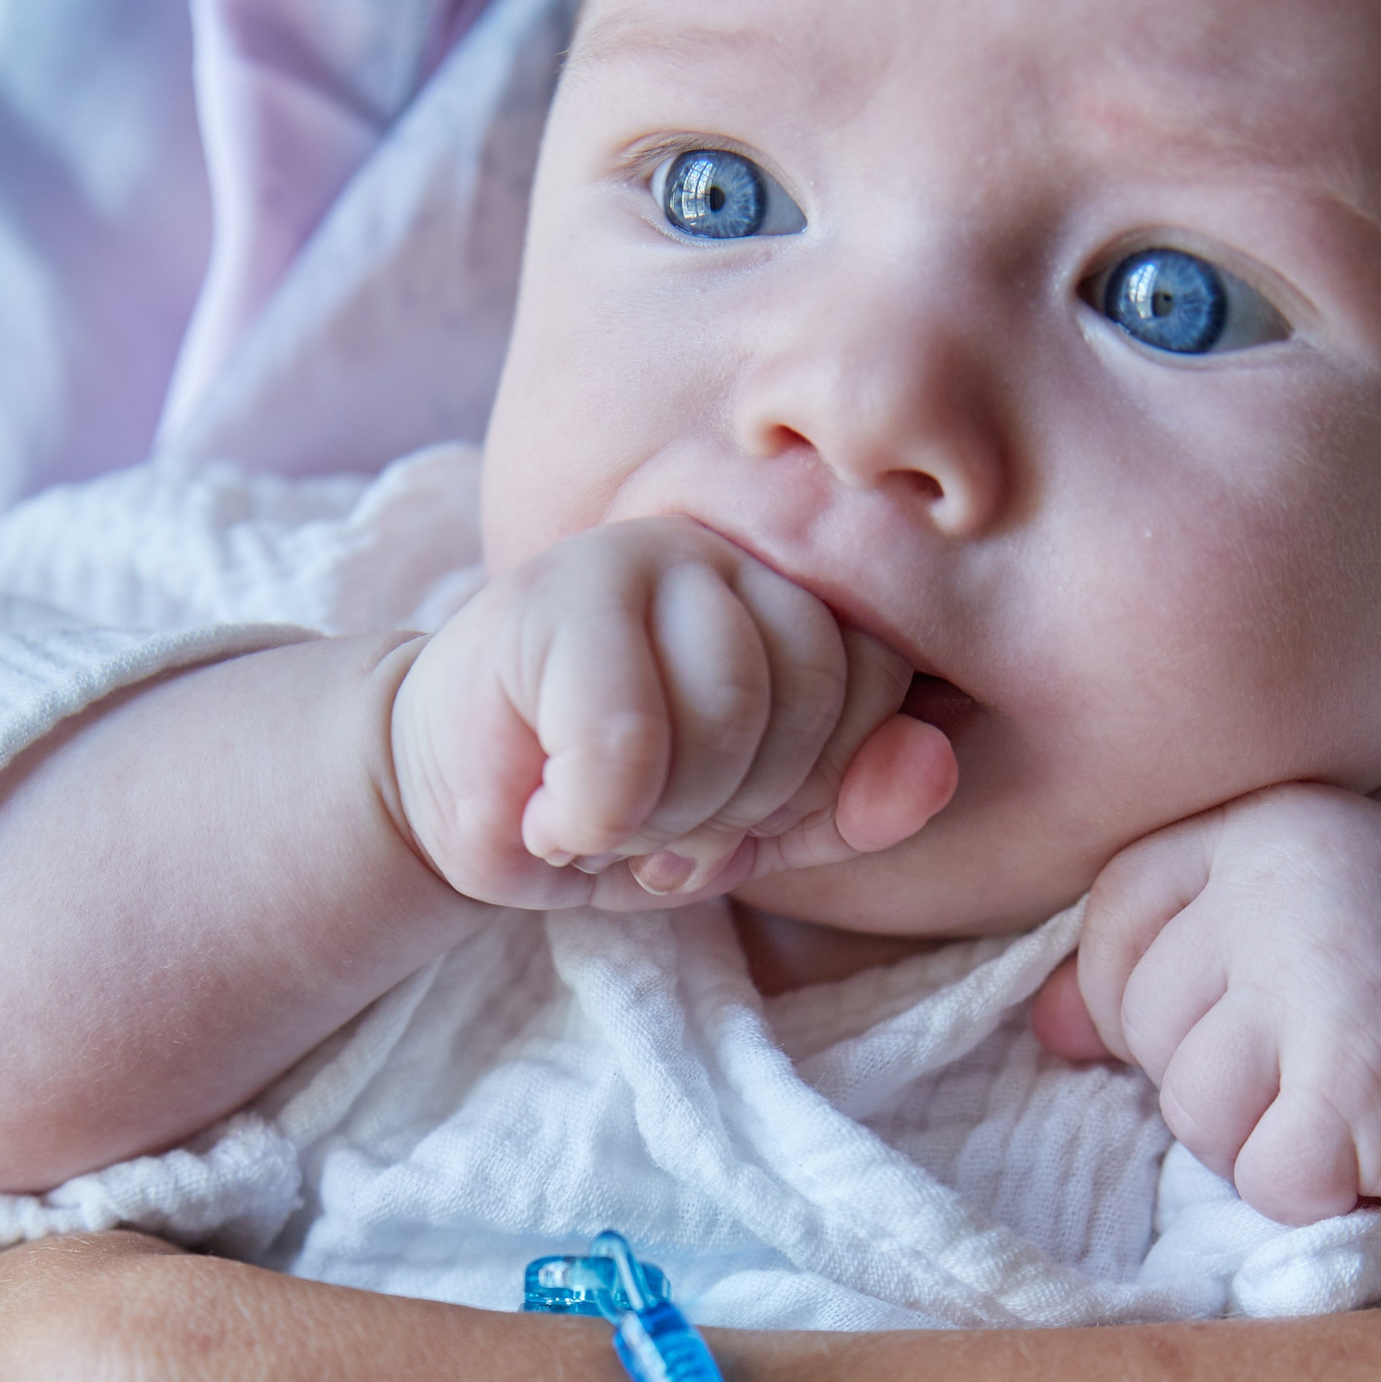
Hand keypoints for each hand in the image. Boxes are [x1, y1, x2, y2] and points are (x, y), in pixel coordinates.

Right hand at [387, 518, 955, 908]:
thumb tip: (932, 768)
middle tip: (661, 829)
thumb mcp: (754, 829)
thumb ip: (851, 803)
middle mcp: (724, 552)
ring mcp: (636, 555)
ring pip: (727, 712)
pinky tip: (554, 814)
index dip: (813, 784)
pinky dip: (595, 819)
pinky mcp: (548, 595)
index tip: (731, 821)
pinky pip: (626, 742)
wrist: (448, 799)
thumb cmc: (611, 804)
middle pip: (811, 693)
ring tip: (607, 819)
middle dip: (739, 806)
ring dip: (665, 816)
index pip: (878, 682)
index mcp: (790, 594)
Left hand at [1032, 784, 1380, 1221]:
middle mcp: (1282, 883)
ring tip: (1362, 1093)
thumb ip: (1165, 959)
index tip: (1251, 1009)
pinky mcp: (1357, 1082)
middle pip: (1146, 1030)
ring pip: (1193, 1111)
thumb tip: (1046, 1030)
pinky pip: (1267, 1177)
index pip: (1110, 921)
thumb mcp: (1294, 928)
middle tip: (1331, 1057)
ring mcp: (1321, 977)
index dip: (1151, 995)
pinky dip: (1320, 1193)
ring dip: (1267, 1139)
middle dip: (1219, 1078)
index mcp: (1260, 826)